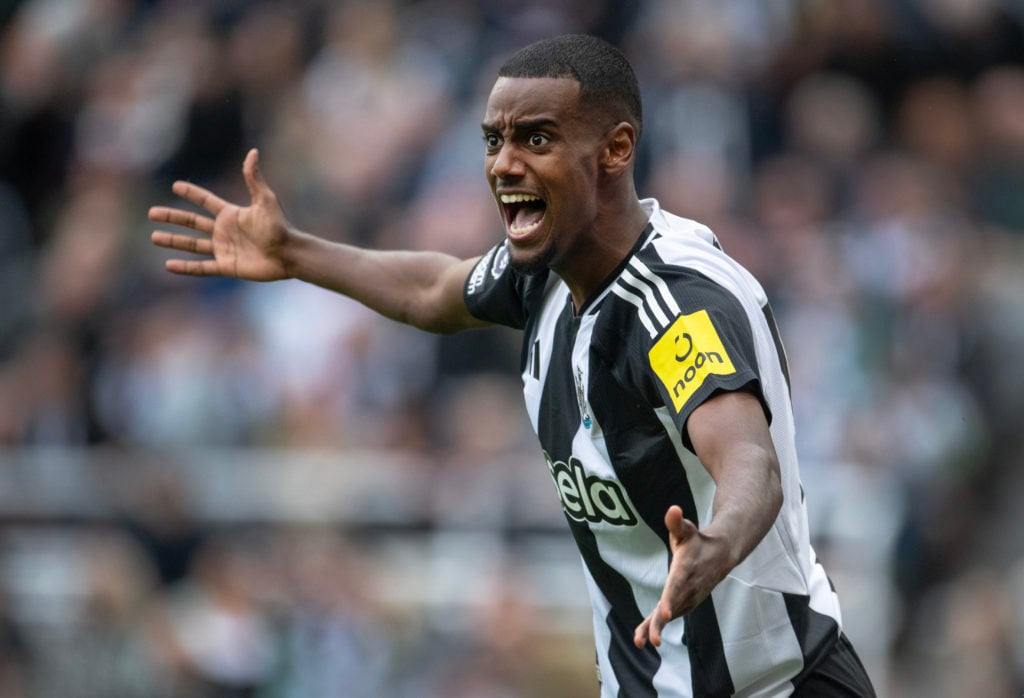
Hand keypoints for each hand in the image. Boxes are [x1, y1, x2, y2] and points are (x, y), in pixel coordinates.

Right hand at [149, 148, 290, 280]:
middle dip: (172, 217)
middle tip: (151, 213)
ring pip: (193, 244)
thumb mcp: (265, 200)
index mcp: (231, 214)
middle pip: (192, 222)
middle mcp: (224, 231)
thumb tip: (253, 152)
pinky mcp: (227, 266)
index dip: (192, 193)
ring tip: (154, 237)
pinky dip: (185, 267)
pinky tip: (168, 265)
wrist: (288, 254)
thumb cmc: (279, 227)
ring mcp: (224, 249)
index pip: (206, 201)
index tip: (175, 185)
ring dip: (173, 241)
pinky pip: (202, 267)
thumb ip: (254, 178)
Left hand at [633, 505, 732, 648]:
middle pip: (673, 607)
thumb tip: (673, 509)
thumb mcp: (687, 529)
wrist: (720, 556)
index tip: (665, 615)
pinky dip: (654, 627)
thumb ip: (677, 522)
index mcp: (686, 571)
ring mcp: (687, 598)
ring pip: (669, 616)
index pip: (677, 587)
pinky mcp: (683, 604)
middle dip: (661, 623)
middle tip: (652, 640)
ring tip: (638, 642)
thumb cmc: (698, 541)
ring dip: (654, 629)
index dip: (671, 600)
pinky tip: (639, 639)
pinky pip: (667, 617)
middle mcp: (688, 588)